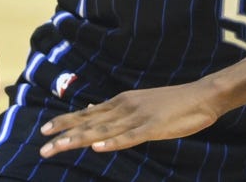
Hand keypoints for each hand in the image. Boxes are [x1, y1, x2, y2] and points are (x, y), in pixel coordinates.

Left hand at [39, 83, 220, 156]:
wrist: (202, 96)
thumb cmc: (173, 102)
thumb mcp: (140, 102)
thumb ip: (116, 109)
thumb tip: (92, 109)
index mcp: (122, 102)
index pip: (88, 113)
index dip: (67, 121)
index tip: (46, 130)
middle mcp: (126, 107)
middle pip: (90, 122)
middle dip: (65, 133)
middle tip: (43, 144)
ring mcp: (139, 117)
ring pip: (104, 130)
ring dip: (80, 139)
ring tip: (60, 147)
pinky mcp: (153, 127)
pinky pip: (130, 137)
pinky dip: (113, 142)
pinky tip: (98, 148)